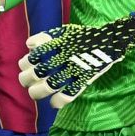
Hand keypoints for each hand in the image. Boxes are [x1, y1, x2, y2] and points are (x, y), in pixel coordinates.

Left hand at [19, 11, 134, 106]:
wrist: (109, 40)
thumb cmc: (83, 37)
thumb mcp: (63, 31)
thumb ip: (45, 37)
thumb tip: (29, 45)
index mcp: (57, 44)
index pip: (33, 56)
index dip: (25, 64)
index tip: (25, 67)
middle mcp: (63, 57)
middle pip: (37, 73)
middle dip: (26, 79)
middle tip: (26, 82)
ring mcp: (74, 69)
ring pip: (49, 85)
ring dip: (38, 92)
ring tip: (35, 93)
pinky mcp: (84, 79)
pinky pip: (69, 94)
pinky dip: (58, 101)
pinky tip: (53, 103)